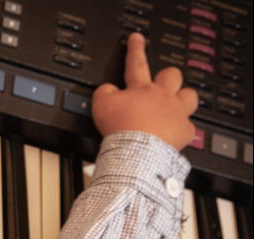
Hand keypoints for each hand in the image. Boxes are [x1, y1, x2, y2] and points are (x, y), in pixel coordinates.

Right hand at [92, 32, 198, 150]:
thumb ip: (104, 92)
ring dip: (183, 98)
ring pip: (189, 96)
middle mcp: (162, 97)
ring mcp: (176, 113)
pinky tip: (175, 133)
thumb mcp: (100, 105)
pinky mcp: (184, 131)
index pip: (137, 63)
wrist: (138, 150)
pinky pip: (189, 127)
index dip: (135, 49)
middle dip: (167, 75)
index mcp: (141, 89)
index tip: (137, 39)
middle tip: (161, 81)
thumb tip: (107, 88)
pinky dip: (182, 130)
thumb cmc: (121, 128)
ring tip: (177, 104)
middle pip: (171, 75)